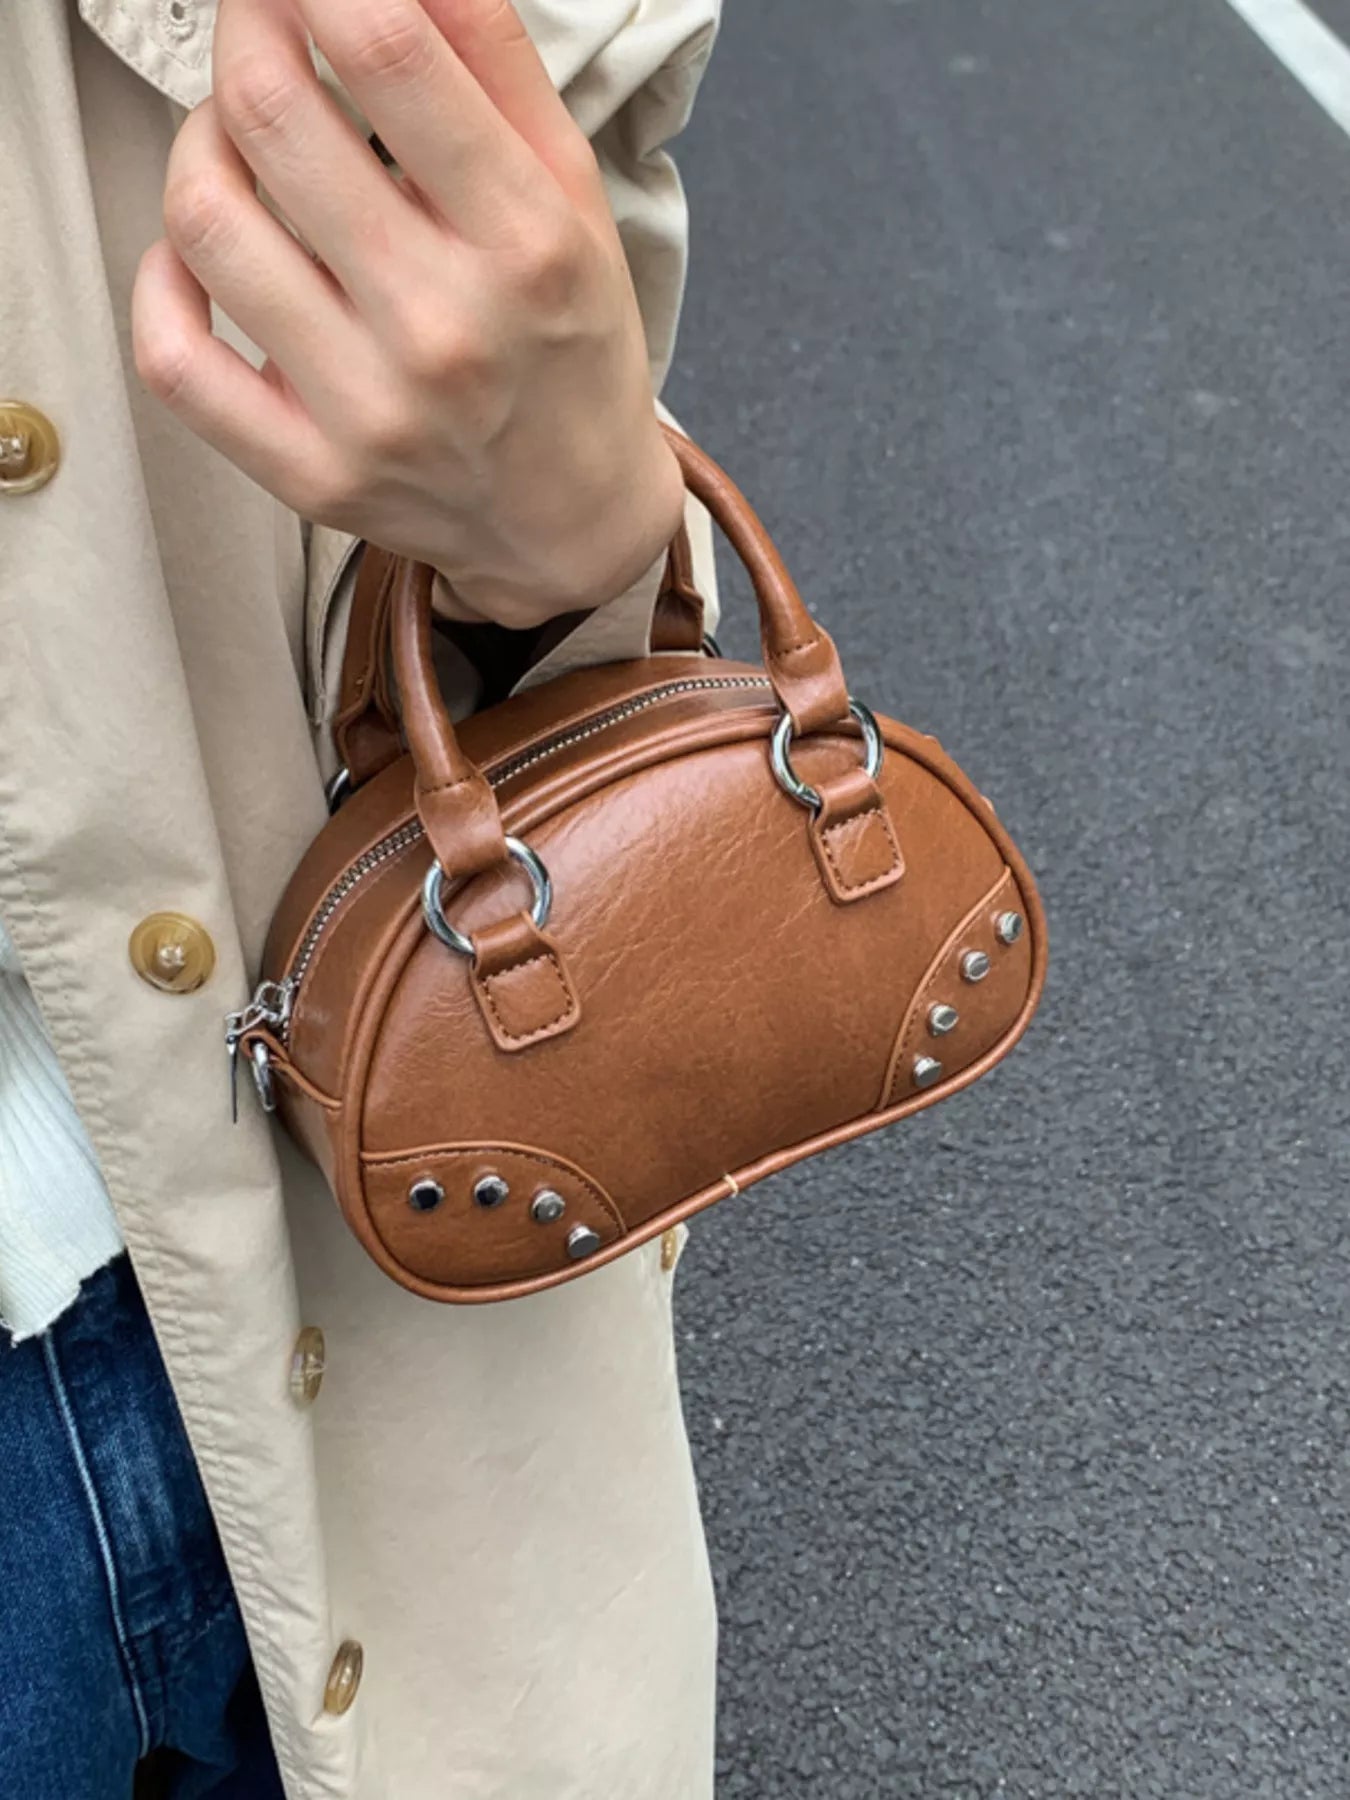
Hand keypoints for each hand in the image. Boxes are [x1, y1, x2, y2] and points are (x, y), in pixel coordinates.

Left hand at [131, 0, 684, 627]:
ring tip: (239, 143)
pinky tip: (202, 256)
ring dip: (200, 143)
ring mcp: (367, 410)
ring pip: (203, 218)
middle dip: (245, 31)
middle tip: (262, 28)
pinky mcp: (310, 472)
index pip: (387, 51)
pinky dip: (161, 278)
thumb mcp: (572, 195)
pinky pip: (173, 355)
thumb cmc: (569, 354)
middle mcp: (443, 330)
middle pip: (270, 113)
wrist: (572, 521)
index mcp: (524, 244)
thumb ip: (493, 62)